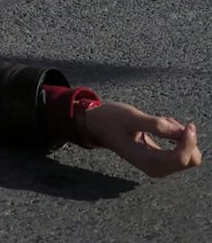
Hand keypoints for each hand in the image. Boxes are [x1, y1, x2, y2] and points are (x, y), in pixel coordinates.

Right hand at [82, 101, 199, 177]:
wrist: (97, 125)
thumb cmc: (111, 120)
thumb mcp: (131, 117)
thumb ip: (156, 125)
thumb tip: (181, 132)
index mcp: (148, 161)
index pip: (182, 158)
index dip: (189, 142)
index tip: (188, 125)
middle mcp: (156, 169)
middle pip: (190, 160)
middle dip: (185, 139)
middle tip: (168, 122)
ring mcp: (159, 167)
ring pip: (188, 156)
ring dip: (180, 137)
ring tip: (161, 121)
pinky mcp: (160, 161)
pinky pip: (180, 153)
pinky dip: (177, 139)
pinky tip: (161, 126)